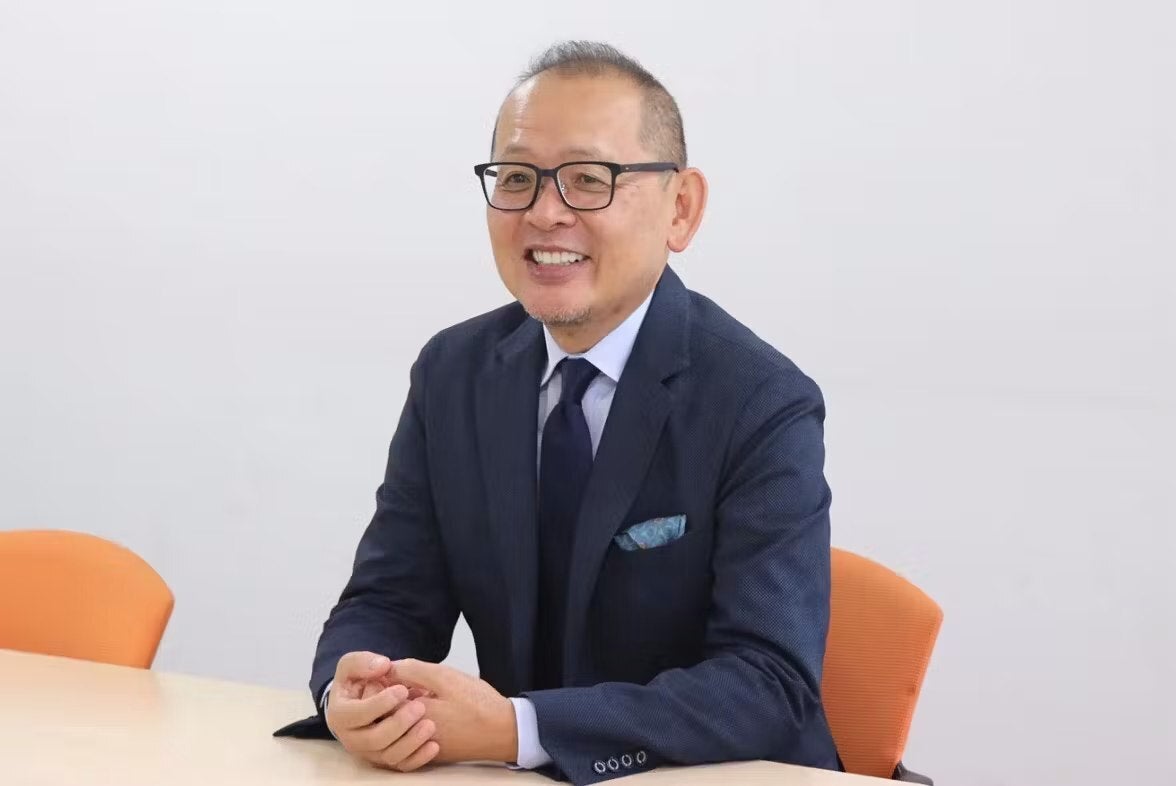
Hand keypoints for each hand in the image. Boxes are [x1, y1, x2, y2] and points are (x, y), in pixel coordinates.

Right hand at [325, 652, 439, 771]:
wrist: (361, 699)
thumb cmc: (358, 680)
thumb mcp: (353, 665)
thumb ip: (363, 662)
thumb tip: (382, 666)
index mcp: (340, 716)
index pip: (357, 715)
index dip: (380, 703)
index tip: (402, 690)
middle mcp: (352, 739)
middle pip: (374, 740)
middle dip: (398, 724)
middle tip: (419, 707)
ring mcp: (370, 752)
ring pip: (389, 756)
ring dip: (411, 742)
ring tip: (430, 724)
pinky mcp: (386, 760)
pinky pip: (401, 766)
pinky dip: (419, 758)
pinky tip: (434, 745)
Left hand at [390, 659, 518, 763]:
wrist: (503, 732)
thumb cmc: (478, 703)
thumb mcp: (446, 677)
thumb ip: (414, 670)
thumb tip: (390, 668)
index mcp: (413, 715)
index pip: (379, 700)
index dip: (381, 684)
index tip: (388, 675)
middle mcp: (411, 736)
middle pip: (384, 716)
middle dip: (387, 698)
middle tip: (401, 684)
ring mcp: (420, 748)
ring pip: (395, 729)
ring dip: (399, 712)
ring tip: (415, 696)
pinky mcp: (430, 754)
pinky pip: (408, 740)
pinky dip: (410, 725)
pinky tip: (427, 711)